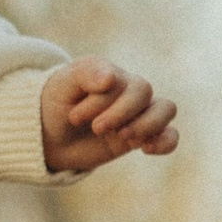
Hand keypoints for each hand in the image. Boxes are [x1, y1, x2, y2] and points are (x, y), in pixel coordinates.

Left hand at [40, 59, 179, 174]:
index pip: (120, 80)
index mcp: (110, 72)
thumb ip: (86, 74)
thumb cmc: (57, 105)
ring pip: (166, 109)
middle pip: (144, 92)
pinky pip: (170, 135)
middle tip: (96, 128)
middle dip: (120, 114)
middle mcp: (128, 89)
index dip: (101, 101)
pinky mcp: (142, 136)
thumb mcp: (62, 85)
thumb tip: (112, 77)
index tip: (74, 117)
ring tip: (121, 137)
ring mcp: (137, 112)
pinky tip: (145, 149)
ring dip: (146, 125)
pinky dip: (165, 142)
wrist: (51, 137)